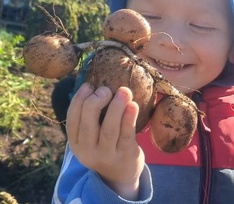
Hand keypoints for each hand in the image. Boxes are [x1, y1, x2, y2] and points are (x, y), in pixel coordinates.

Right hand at [67, 83, 144, 199]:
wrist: (120, 174)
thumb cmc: (104, 146)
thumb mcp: (90, 137)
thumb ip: (89, 116)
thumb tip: (94, 86)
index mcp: (76, 143)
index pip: (72, 119)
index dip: (79, 99)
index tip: (89, 86)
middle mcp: (88, 151)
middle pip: (88, 123)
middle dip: (95, 101)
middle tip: (105, 89)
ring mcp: (107, 156)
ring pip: (109, 129)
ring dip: (116, 107)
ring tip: (124, 91)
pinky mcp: (125, 156)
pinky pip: (127, 135)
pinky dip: (129, 118)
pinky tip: (133, 105)